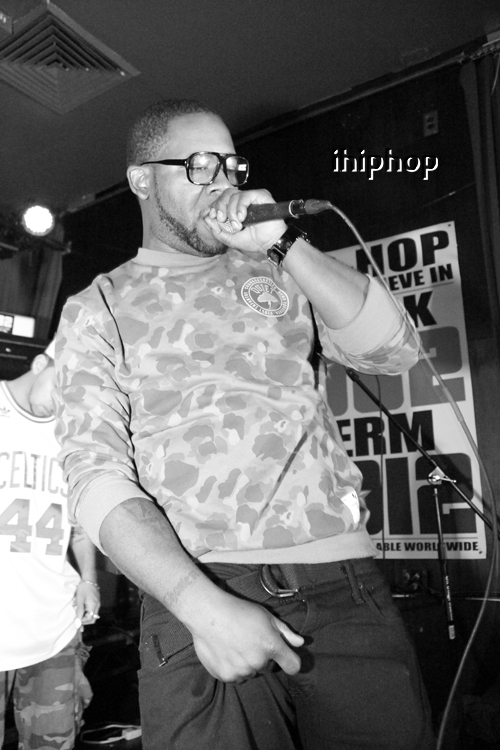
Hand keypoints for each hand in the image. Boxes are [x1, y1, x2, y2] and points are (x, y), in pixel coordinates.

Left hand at [75, 580, 100, 626]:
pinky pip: (93, 611)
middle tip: (78, 619)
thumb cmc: (84, 588)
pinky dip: (87, 613)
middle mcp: (97, 606)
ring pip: (93, 616)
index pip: (89, 619)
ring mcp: (97, 604)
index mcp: (93, 606)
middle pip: (93, 619)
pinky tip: (82, 609)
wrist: (89, 579)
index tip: (76, 620)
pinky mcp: (96, 602)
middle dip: (85, 621)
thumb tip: (78, 622)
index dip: (82, 621)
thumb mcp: (79, 600)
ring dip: (86, 617)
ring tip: (79, 613)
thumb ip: (79, 611)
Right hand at [189, 589, 303, 682]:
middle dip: (263, 657)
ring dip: (247, 663)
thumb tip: (300, 643)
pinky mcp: (226, 676)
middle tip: (250, 640)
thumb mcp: (266, 615)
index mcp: (271, 646)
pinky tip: (226, 651)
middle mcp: (258, 662)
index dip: (290, 661)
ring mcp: (241, 671)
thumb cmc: (239, 611)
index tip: (284, 657)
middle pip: (268, 667)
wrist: (208, 613)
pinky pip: (236, 677)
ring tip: (236, 644)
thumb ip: (285, 632)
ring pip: (251, 672)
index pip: (293, 666)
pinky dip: (233, 668)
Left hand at [203, 188, 286, 252]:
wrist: (269, 243)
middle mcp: (243, 201)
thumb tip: (206, 218)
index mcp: (235, 208)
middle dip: (220, 206)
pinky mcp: (260, 195)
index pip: (221, 200)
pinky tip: (243, 217)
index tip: (213, 216)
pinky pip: (245, 195)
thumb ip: (217, 231)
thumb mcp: (230, 239)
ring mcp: (252, 197)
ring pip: (234, 195)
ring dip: (231, 211)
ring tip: (238, 224)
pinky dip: (240, 206)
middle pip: (225, 194)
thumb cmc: (254, 241)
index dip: (215, 206)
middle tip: (222, 219)